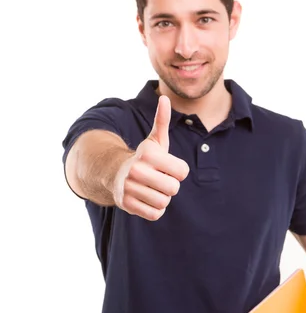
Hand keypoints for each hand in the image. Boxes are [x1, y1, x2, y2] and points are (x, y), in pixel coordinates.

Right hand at [113, 95, 189, 219]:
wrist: (115, 174)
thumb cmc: (144, 158)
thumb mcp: (154, 140)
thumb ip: (162, 120)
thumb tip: (165, 97)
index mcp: (148, 154)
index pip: (183, 171)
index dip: (179, 171)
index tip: (168, 167)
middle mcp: (137, 170)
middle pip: (174, 189)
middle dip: (171, 186)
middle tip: (160, 180)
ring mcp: (130, 188)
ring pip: (164, 202)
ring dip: (162, 198)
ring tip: (152, 189)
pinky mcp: (127, 205)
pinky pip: (155, 214)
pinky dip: (155, 210)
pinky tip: (147, 199)